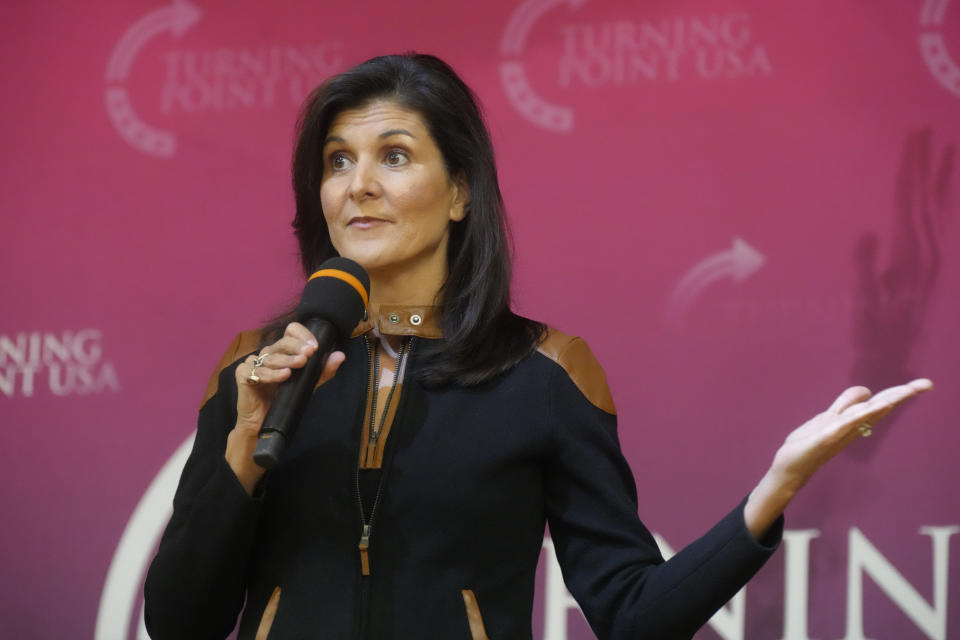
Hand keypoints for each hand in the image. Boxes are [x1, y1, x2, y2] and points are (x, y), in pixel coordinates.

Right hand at [226, 322, 344, 493]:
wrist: (263, 423)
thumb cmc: (284, 400)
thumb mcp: (308, 384)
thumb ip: (323, 371)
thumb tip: (340, 355)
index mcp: (282, 351)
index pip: (290, 332)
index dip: (302, 335)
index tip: (314, 346)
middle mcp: (268, 354)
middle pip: (282, 342)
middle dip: (296, 347)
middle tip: (309, 353)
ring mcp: (254, 363)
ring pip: (271, 357)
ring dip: (287, 360)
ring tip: (300, 363)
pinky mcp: (243, 375)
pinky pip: (257, 372)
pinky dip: (272, 374)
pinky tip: (284, 375)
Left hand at [744, 378, 932, 538]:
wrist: (790, 467)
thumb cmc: (809, 444)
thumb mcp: (827, 419)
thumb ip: (845, 404)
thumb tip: (866, 390)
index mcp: (852, 422)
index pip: (879, 404)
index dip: (899, 393)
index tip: (923, 384)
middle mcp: (851, 427)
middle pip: (880, 407)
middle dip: (901, 395)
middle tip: (927, 383)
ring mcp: (841, 432)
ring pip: (867, 414)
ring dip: (887, 401)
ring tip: (908, 390)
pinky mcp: (827, 436)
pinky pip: (848, 423)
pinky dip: (862, 414)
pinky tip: (875, 406)